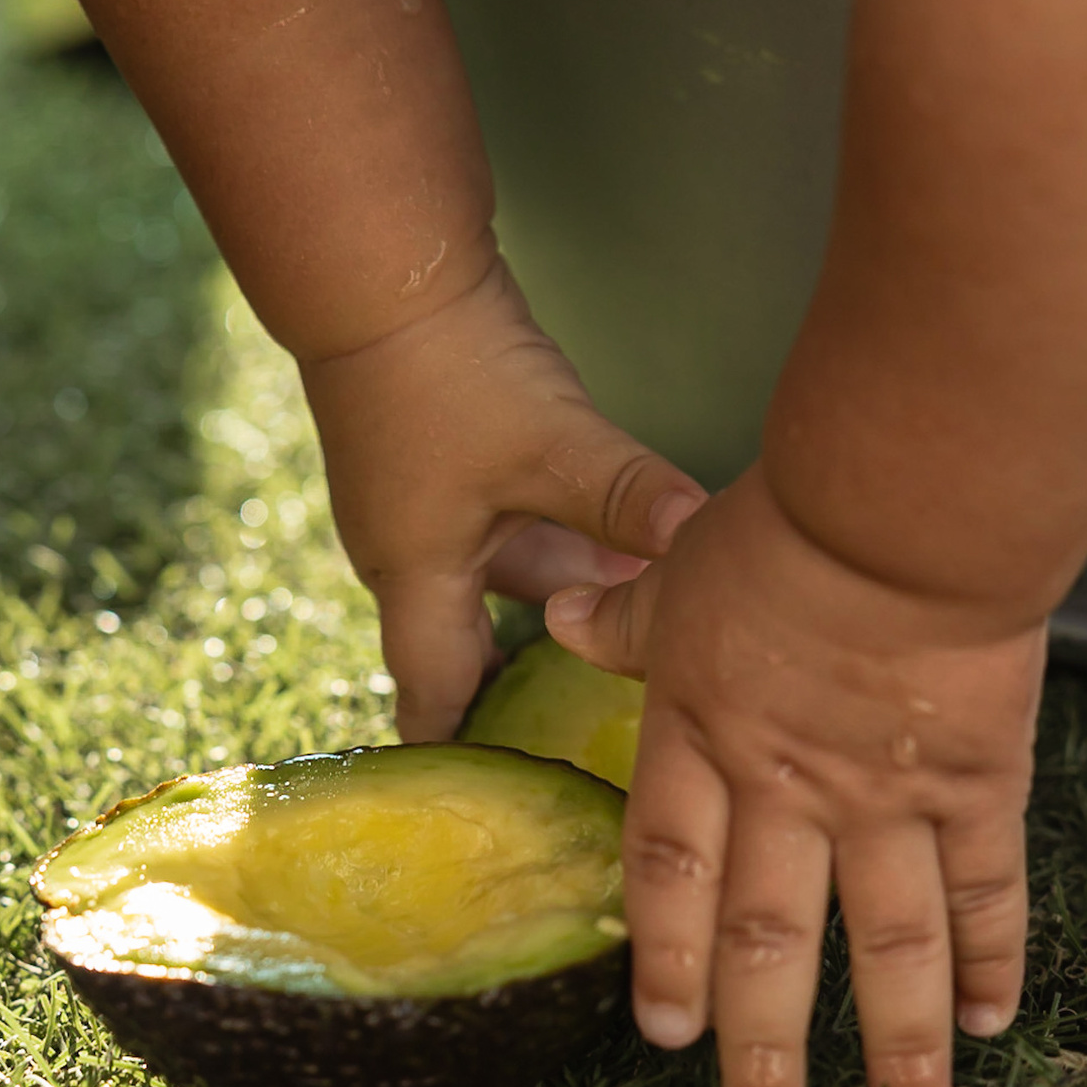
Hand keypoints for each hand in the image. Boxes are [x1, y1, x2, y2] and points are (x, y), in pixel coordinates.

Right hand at [299, 252, 703, 739]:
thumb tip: (708, 546)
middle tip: (599, 744)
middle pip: (477, 649)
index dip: (465, 761)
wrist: (379, 268)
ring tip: (640, 647)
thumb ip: (626, 499)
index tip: (503, 817)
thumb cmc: (445, 368)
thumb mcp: (548, 444)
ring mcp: (424, 507)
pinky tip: (626, 548)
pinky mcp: (442, 459)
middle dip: (536, 693)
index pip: (434, 702)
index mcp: (415, 579)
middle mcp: (411, 556)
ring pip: (506, 583)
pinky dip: (563, 550)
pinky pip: (508, 531)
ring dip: (567, 608)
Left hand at [548, 462, 1043, 1086]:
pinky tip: (989, 1025)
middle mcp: (785, 791)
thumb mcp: (681, 564)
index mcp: (703, 738)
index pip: (671, 874)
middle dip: (764, 1052)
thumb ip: (625, 617)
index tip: (665, 1034)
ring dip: (898, 1052)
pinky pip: (983, 891)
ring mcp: (884, 800)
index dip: (668, 960)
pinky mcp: (975, 784)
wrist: (907, 505)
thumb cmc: (791, 520)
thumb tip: (559, 615)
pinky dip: (989, 960)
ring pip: (887, 948)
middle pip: (768, 941)